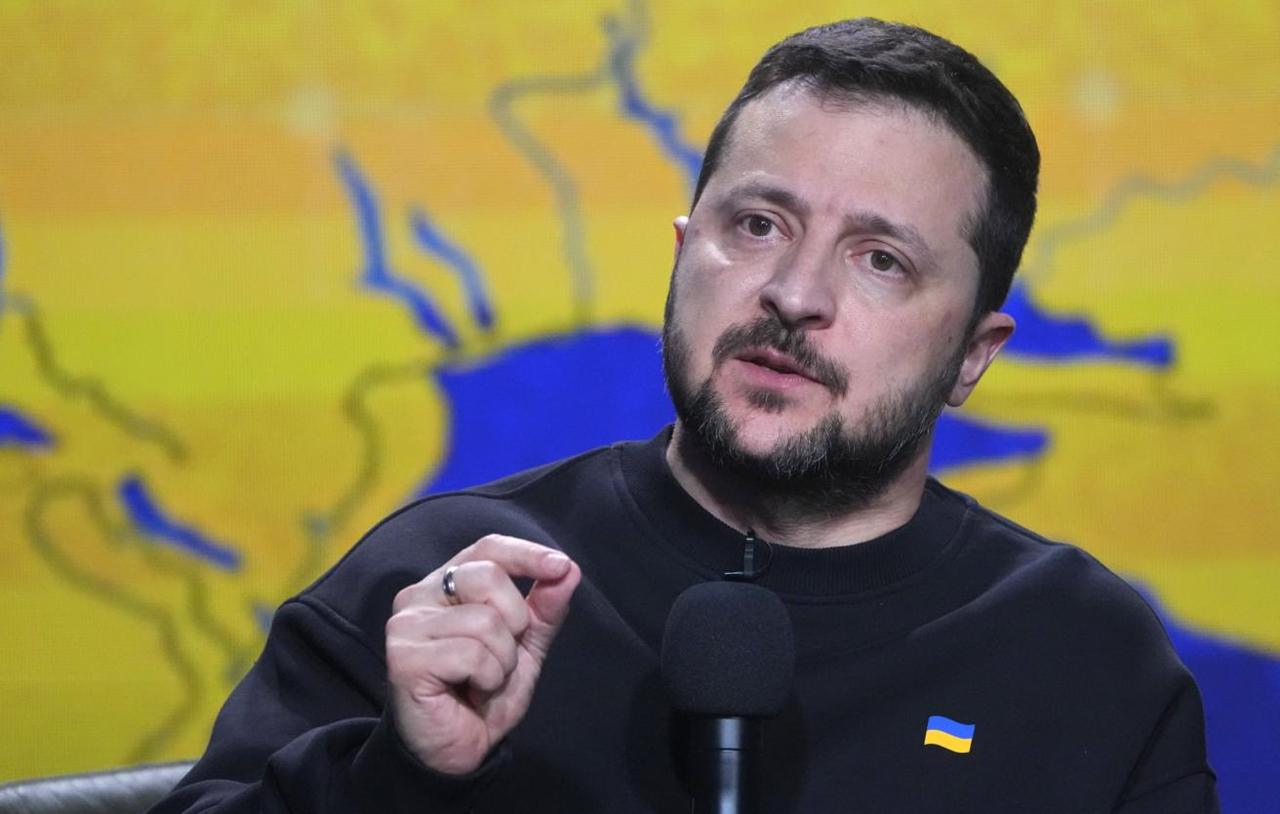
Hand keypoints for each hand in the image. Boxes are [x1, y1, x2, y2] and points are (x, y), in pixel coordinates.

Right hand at [385, 534, 580, 774]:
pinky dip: (487, 678)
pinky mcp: (404, 657)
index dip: (526, 553)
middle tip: (501, 657)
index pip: (487, 548)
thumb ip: (544, 608)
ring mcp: (407, 625)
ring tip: (484, 679)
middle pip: (488, 577)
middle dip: (514, 622)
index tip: (560, 566)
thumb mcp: (525, 645)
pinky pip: (472, 654)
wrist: (460, 749)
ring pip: (484, 622)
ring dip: (502, 660)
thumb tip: (568, 570)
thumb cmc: (484, 691)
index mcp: (446, 583)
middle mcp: (419, 596)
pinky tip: (470, 691)